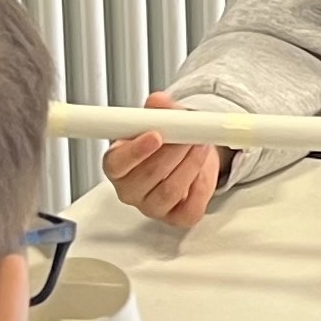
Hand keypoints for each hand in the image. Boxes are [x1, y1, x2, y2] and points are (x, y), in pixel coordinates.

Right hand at [102, 91, 228, 227]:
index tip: (155, 135)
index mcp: (117, 165)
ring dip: (189, 165)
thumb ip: (158, 110)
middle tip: (188, 134)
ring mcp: (152, 207)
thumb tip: (160, 101)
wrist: (186, 156)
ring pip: (170, 191)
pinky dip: (202, 187)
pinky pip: (190, 209)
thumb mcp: (160, 120)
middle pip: (147, 176)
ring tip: (200, 145)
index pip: (116, 164)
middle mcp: (130, 190)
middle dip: (172, 152)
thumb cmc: (164, 142)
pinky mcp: (176, 218)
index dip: (135, 151)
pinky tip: (204, 169)